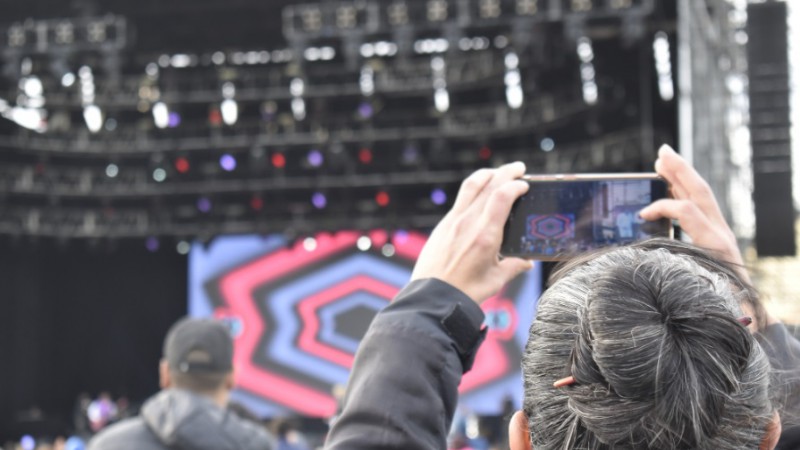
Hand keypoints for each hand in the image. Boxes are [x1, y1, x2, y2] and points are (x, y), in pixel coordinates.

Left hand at [411, 162, 533, 303]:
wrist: (433, 297)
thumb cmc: (466, 292)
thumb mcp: (496, 280)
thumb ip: (514, 266)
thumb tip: (527, 262)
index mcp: (485, 235)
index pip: (502, 197)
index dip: (515, 185)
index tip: (525, 184)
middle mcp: (468, 222)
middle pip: (488, 185)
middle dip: (506, 172)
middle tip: (518, 168)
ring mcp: (453, 221)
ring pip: (470, 186)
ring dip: (487, 175)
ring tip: (498, 173)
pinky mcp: (443, 225)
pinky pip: (460, 199)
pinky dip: (473, 189)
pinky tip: (479, 193)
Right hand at [639, 144, 776, 328]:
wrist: (753, 318)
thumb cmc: (725, 307)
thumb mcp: (701, 291)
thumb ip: (680, 273)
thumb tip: (649, 260)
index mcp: (715, 244)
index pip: (687, 211)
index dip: (662, 208)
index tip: (642, 215)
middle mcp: (721, 233)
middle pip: (699, 192)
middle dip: (680, 170)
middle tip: (662, 152)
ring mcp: (721, 233)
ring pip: (701, 196)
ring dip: (682, 176)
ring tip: (665, 160)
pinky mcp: (718, 238)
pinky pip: (701, 208)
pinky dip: (686, 193)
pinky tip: (674, 188)